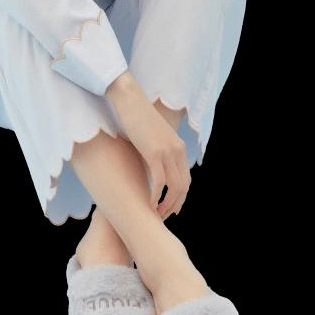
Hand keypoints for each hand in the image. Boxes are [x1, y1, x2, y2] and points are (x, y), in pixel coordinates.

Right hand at [112, 82, 190, 218]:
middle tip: (163, 216)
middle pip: (183, 186)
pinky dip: (156, 196)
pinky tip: (149, 203)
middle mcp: (178, 150)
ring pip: (174, 187)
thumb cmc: (134, 117)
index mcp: (179, 147)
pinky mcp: (154, 152)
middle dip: (175, 205)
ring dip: (166, 204)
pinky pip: (160, 181)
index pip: (186, 179)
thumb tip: (146, 169)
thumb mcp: (149, 137)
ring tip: (156, 214)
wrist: (128, 98)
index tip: (170, 208)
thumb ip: (153, 153)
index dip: (180, 197)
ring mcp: (167, 151)